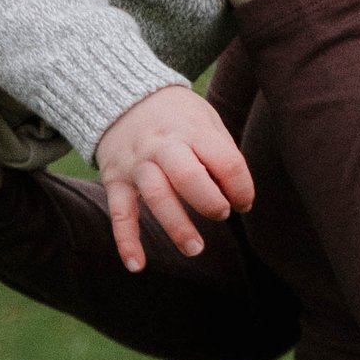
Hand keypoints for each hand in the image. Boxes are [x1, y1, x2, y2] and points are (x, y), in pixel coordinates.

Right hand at [93, 84, 257, 274]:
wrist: (122, 93)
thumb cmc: (176, 115)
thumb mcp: (204, 119)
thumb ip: (221, 153)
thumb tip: (238, 196)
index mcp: (193, 130)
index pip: (225, 161)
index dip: (241, 187)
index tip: (243, 202)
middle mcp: (163, 146)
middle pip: (188, 177)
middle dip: (210, 202)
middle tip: (222, 215)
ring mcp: (137, 164)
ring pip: (157, 197)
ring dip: (177, 227)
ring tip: (195, 248)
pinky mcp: (116, 180)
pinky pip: (120, 214)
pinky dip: (126, 241)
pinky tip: (137, 265)